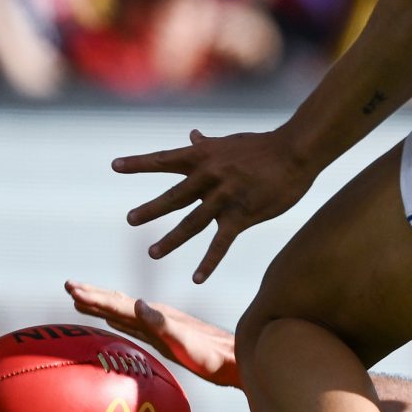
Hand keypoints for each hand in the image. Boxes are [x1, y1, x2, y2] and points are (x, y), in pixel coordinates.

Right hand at [64, 280, 241, 387]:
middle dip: (92, 295)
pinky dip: (117, 318)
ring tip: (81, 298)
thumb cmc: (211, 356)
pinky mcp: (165, 336)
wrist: (234, 360)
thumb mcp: (185, 341)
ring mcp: (160, 325)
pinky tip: (113, 319)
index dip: (94, 297)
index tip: (72, 289)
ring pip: (123, 311)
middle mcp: (156, 316)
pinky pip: (133, 324)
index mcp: (156, 315)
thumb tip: (139, 303)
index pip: (118, 303)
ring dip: (101, 304)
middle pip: (117, 302)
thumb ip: (162, 323)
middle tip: (68, 286)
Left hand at [112, 127, 314, 281]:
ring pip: (192, 223)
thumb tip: (192, 133)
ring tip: (153, 253)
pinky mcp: (241, 216)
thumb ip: (208, 144)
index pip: (164, 160)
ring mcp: (224, 198)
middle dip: (151, 210)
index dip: (139, 163)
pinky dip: (208, 262)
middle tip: (131, 220)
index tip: (115, 166)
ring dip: (171, 239)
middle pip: (173, 197)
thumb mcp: (231, 142)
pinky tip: (197, 277)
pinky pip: (221, 243)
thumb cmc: (265, 146)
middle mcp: (209, 177)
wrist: (295, 152)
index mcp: (203, 157)